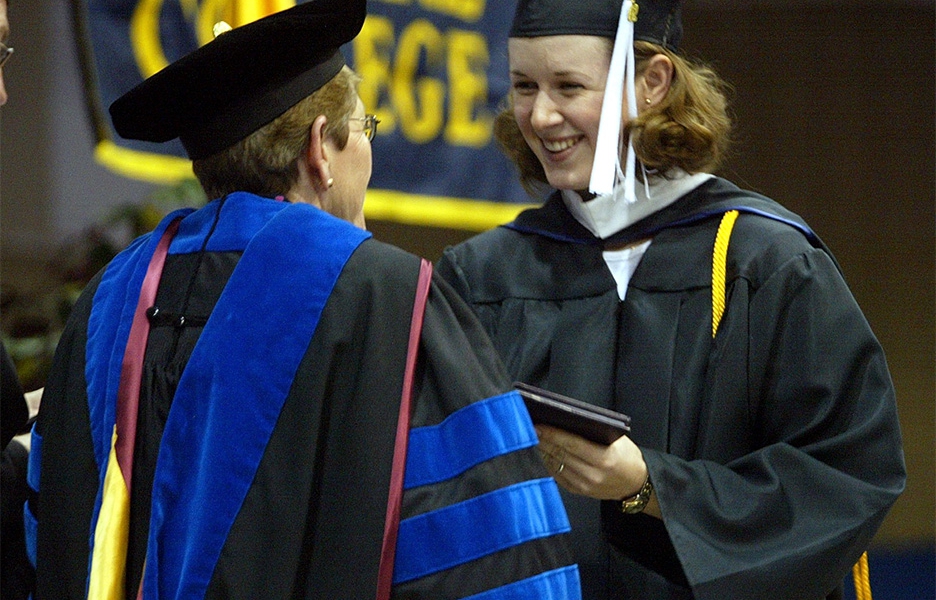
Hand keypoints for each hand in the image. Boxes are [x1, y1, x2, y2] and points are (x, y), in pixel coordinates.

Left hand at [536, 424, 660, 517]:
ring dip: (543, 450)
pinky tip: (543, 452)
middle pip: (561, 454)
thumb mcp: (619, 441)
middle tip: (530, 428)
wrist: (635, 484)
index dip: (553, 434)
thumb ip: (596, 433)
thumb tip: (568, 421)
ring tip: (533, 437)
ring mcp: (584, 485)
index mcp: (604, 459)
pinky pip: (557, 475)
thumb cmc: (628, 457)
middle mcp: (593, 475)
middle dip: (544, 440)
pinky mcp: (579, 491)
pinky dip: (548, 462)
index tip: (539, 425)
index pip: (572, 444)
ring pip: (556, 465)